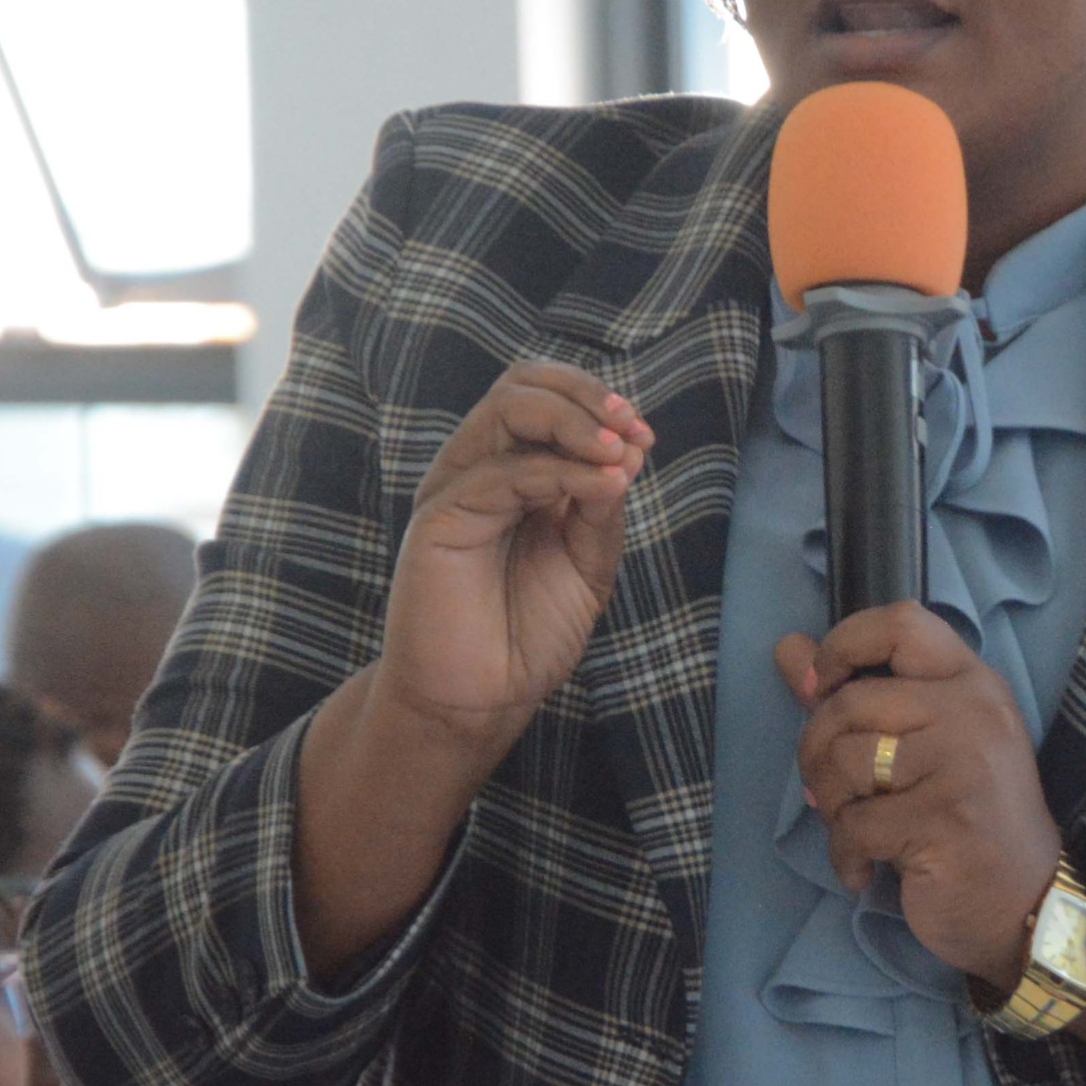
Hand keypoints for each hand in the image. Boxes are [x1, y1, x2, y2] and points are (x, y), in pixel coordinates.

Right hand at [375, 361, 654, 759]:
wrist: (480, 700)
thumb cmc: (528, 633)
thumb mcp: (588, 562)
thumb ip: (601, 507)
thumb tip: (628, 448)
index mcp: (513, 471)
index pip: (545, 397)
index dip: (596, 401)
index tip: (644, 436)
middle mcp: (480, 468)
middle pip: (521, 385)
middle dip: (585, 395)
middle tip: (630, 428)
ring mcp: (457, 488)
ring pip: (506, 409)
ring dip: (574, 421)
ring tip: (617, 452)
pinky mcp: (440, 518)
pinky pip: (502, 472)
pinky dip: (559, 472)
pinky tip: (601, 489)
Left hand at [780, 605, 1063, 992]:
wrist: (1026, 905)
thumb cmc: (968, 820)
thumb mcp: (924, 745)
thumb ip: (856, 693)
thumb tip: (785, 649)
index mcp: (972, 683)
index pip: (901, 623)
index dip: (842, 646)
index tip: (818, 688)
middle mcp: (974, 712)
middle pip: (851, 700)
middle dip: (815, 750)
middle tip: (828, 791)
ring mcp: (963, 764)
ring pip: (845, 761)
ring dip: (829, 805)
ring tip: (854, 830)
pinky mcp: (945, 820)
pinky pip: (855, 824)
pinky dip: (845, 855)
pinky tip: (865, 870)